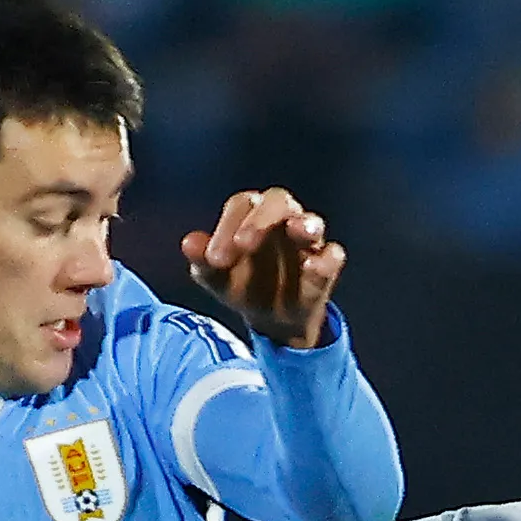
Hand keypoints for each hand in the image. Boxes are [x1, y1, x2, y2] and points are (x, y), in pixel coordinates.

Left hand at [182, 187, 344, 347]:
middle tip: (243, 244)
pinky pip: (332, 256)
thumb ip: (203, 259)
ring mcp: (308, 242)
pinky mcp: (326, 265)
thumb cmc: (241, 285)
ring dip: (306, 226)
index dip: (227, 227)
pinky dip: (325, 261)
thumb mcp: (217, 276)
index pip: (242, 205)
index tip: (214, 259)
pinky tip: (311, 268)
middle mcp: (282, 220)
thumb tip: (187, 244)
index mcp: (252, 215)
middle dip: (262, 219)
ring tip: (298, 232)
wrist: (271, 320)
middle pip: (279, 200)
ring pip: (312, 222)